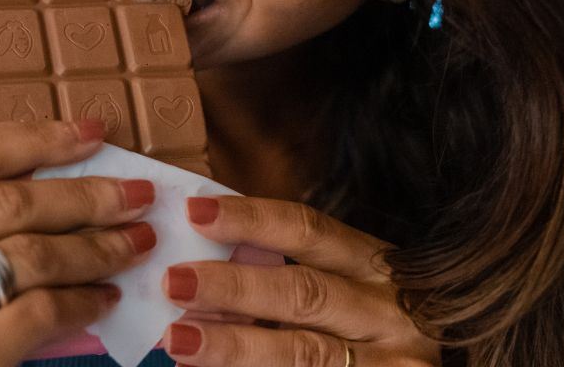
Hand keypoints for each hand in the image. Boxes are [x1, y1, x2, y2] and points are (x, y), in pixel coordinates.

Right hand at [0, 119, 158, 365]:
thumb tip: (57, 173)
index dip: (39, 137)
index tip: (94, 133)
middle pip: (7, 201)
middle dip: (86, 195)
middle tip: (138, 195)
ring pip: (31, 254)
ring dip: (97, 247)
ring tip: (135, 244)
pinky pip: (38, 311)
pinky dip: (82, 301)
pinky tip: (105, 297)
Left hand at [159, 196, 440, 366]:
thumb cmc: (377, 330)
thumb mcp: (352, 291)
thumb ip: (293, 276)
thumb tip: (205, 264)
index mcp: (377, 268)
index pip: (310, 230)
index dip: (251, 218)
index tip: (195, 211)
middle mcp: (388, 314)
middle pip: (305, 293)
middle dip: (234, 287)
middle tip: (175, 281)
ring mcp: (387, 364)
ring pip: (303, 353)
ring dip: (234, 345)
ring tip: (177, 339)